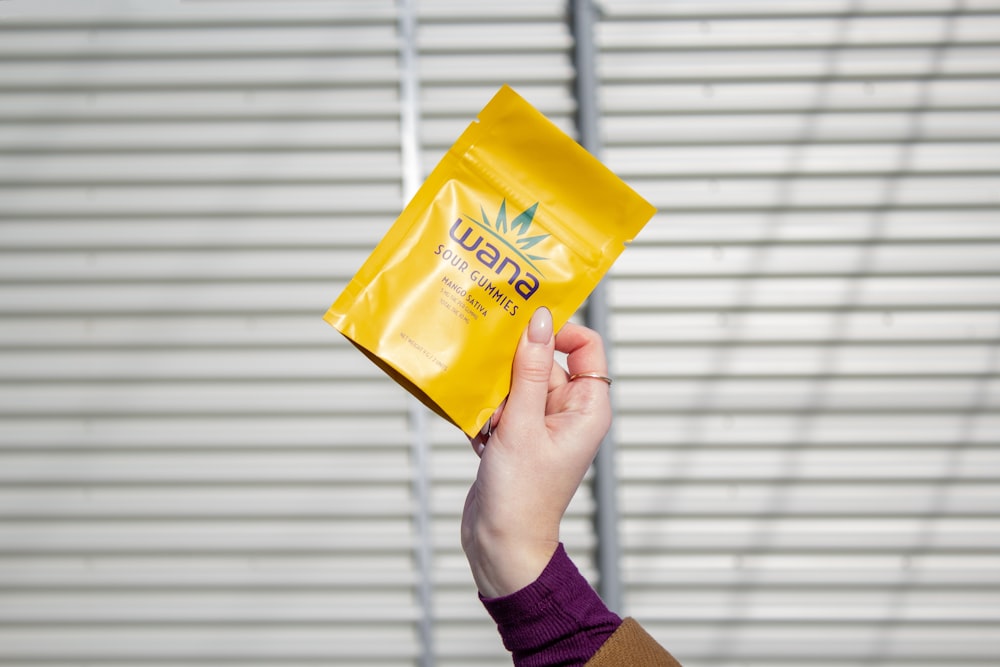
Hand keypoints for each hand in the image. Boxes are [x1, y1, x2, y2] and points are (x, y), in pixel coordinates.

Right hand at [461, 307, 611, 597]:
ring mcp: (540, 424)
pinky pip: (500, 404)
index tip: (523, 330)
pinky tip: (474, 427)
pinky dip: (483, 409)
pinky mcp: (516, 435)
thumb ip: (529, 369)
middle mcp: (567, 412)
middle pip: (542, 361)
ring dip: (493, 390)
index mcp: (587, 407)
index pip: (585, 346)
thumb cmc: (522, 496)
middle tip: (487, 366)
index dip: (557, 332)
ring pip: (515, 382)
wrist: (500, 546)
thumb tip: (539, 319)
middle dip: (512, 365)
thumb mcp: (523, 424)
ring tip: (482, 410)